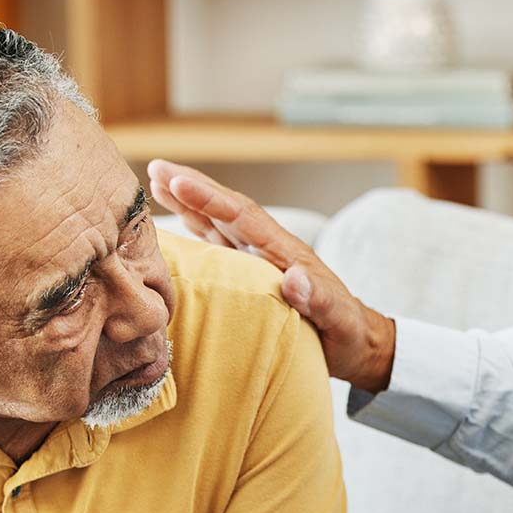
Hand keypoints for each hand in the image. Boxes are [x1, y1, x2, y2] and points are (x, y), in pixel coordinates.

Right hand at [147, 159, 396, 391]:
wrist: (358, 344)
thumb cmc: (348, 334)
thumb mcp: (338, 320)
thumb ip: (318, 299)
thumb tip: (295, 278)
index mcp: (285, 253)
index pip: (243, 217)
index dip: (210, 200)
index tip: (178, 181)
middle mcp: (269, 251)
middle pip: (225, 211)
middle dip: (191, 189)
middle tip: (154, 168)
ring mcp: (259, 262)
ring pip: (218, 224)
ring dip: (188, 204)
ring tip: (156, 182)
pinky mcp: (252, 277)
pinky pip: (219, 248)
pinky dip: (197, 230)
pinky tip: (179, 222)